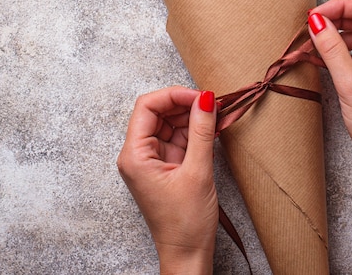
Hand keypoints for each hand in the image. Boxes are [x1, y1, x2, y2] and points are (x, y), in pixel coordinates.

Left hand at [116, 87, 217, 274]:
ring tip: (216, 115)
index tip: (200, 96)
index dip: (174, 95)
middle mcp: (138, 154)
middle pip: (158, 112)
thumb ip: (201, 130)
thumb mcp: (198, 171)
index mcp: (135, 155)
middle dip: (185, 104)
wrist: (188, 256)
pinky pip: (178, 137)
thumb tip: (206, 98)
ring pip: (170, 122)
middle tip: (213, 104)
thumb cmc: (186, 223)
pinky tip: (212, 127)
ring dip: (192, 116)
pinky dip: (195, 130)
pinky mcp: (166, 164)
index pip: (147, 107)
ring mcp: (152, 159)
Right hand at [308, 0, 351, 178]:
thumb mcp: (351, 84)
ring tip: (311, 43)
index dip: (340, 6)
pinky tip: (319, 57)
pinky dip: (339, 54)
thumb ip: (332, 49)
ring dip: (336, 38)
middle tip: (310, 26)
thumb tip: (317, 22)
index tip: (315, 15)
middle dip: (336, 20)